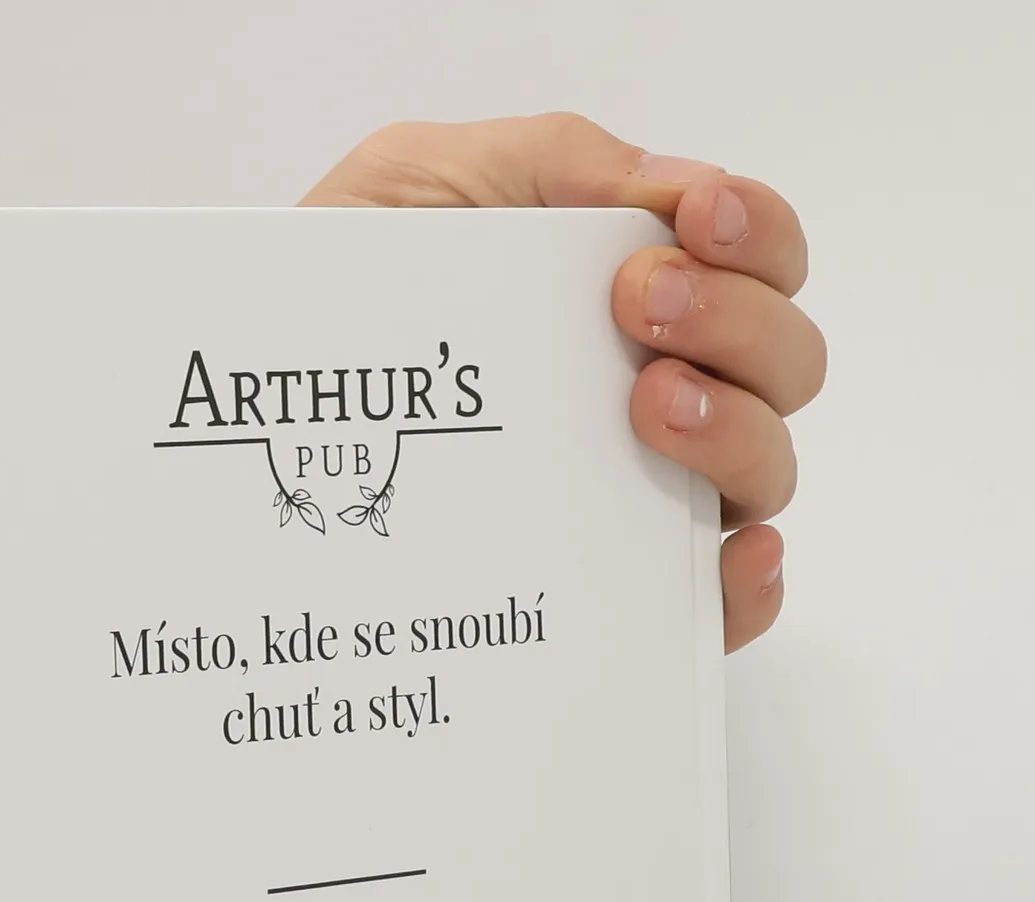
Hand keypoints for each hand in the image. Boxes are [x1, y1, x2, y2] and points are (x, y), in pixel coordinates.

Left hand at [302, 113, 824, 651]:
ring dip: (737, 431)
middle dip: (739, 323)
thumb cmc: (341, 294)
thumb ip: (552, 161)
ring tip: (649, 410)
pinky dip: (747, 585)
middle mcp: (658, 387)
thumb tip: (673, 188)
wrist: (249, 404)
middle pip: (785, 364)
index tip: (693, 222)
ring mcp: (640, 492)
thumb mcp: (421, 183)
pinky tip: (729, 556)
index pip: (759, 258)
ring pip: (764, 472)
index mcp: (630, 287)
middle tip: (638, 307)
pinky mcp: (609, 590)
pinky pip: (716, 606)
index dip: (757, 235)